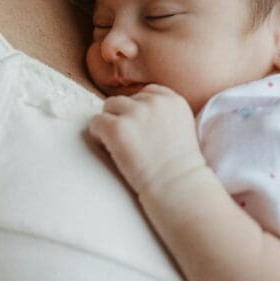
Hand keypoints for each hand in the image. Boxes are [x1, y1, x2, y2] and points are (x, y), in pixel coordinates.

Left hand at [89, 84, 206, 196]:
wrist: (176, 187)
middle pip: (126, 100)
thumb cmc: (179, 167)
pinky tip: (109, 149)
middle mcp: (154, 101)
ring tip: (119, 145)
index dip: (139, 111)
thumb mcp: (183, 127)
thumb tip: (135, 110)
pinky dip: (98, 136)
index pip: (146, 93)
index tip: (139, 130)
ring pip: (109, 107)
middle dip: (124, 117)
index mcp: (173, 100)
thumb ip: (164, 113)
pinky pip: (95, 122)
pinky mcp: (117, 128)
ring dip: (110, 124)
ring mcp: (135, 113)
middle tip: (129, 141)